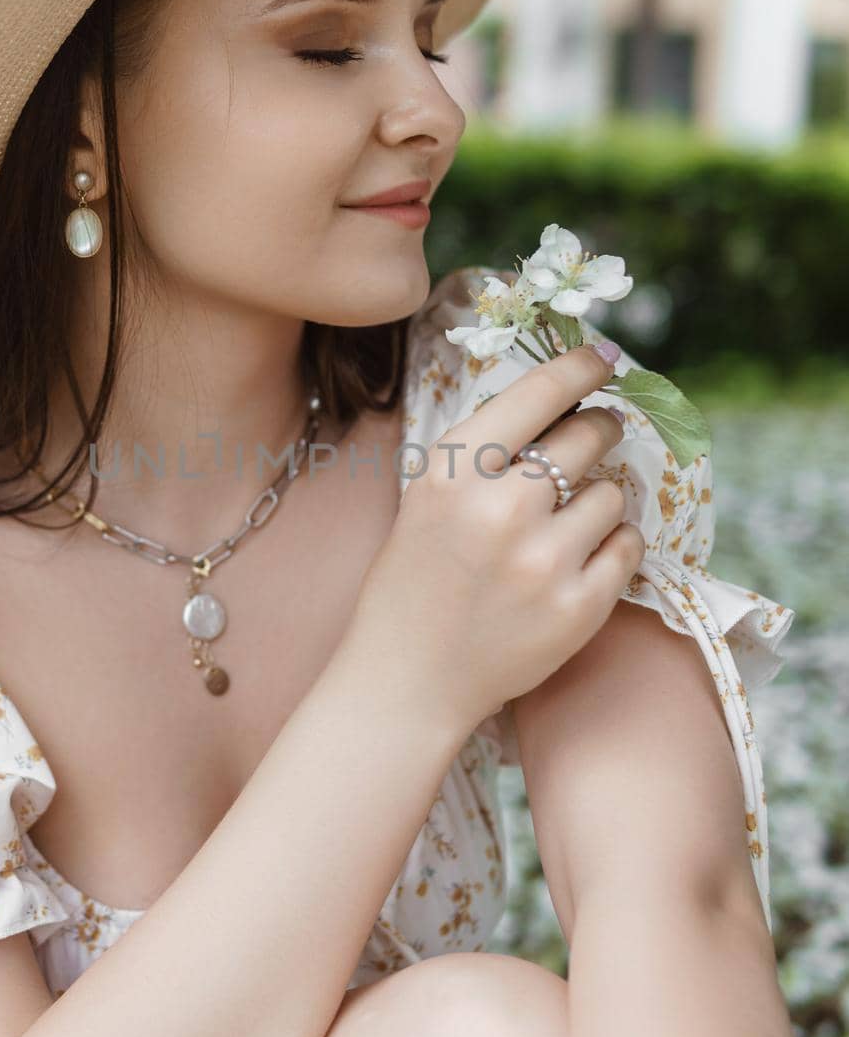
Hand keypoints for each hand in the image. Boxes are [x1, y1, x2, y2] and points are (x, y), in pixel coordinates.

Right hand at [345, 344, 645, 733]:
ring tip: (566, 524)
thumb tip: (566, 396)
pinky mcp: (578, 608)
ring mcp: (543, 561)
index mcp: (453, 473)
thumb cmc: (416, 580)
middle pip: (589, 434)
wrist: (408, 680)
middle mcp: (499, 509)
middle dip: (599, 429)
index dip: (582, 367)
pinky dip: (614, 545)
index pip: (538, 393)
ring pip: (613, 492)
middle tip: (595, 436)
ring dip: (600, 499)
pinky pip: (629, 545)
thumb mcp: (429, 498)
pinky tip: (580, 559)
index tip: (607, 357)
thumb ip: (488, 452)